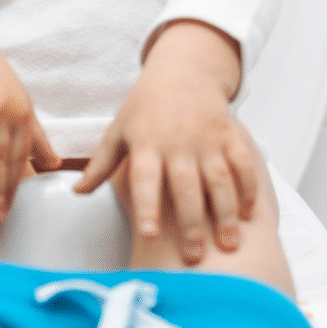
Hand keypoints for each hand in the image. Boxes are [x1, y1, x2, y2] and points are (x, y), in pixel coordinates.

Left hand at [74, 21, 261, 262]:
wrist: (182, 71)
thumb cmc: (145, 107)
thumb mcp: (118, 131)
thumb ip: (101, 165)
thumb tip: (77, 192)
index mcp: (147, 144)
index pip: (145, 179)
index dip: (147, 207)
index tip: (149, 235)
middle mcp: (178, 143)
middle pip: (186, 187)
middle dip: (190, 223)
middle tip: (193, 257)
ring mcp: (208, 139)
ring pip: (219, 180)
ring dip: (225, 213)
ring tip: (228, 244)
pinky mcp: (230, 134)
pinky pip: (244, 163)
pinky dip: (249, 188)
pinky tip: (250, 214)